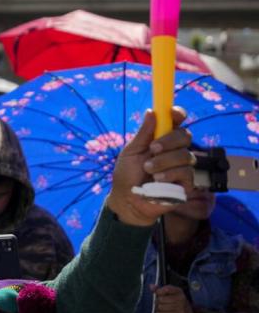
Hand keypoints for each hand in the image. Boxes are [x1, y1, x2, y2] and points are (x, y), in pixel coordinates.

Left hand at [106, 107, 194, 226]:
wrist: (127, 200)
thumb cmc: (127, 175)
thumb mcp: (131, 152)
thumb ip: (143, 134)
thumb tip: (151, 111)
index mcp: (160, 140)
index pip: (176, 123)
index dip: (178, 115)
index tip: (174, 113)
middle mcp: (174, 151)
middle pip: (185, 135)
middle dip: (169, 141)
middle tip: (152, 149)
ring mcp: (182, 167)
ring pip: (186, 155)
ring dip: (164, 161)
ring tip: (148, 170)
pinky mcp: (186, 183)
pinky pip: (186, 173)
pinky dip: (169, 174)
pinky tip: (157, 180)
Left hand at [154, 285, 194, 312]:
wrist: (189, 312)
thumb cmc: (176, 301)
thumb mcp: (170, 293)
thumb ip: (160, 289)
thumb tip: (151, 286)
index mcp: (178, 290)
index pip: (166, 289)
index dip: (158, 291)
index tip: (156, 294)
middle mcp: (181, 298)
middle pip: (162, 299)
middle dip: (157, 301)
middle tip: (157, 303)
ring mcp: (181, 306)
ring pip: (162, 307)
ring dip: (158, 308)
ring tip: (159, 308)